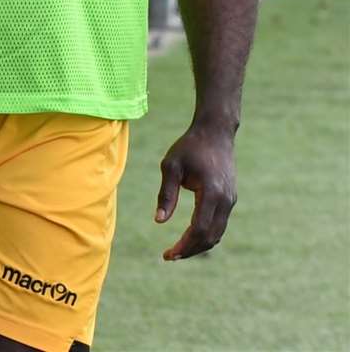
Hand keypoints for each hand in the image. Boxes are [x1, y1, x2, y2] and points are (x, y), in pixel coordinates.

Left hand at [155, 122, 237, 259]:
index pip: (199, 229)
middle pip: (210, 237)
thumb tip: (159, 221)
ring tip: (177, 251)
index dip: (184, 245)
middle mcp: (226, 200)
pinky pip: (219, 224)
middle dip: (190, 250)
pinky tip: (190, 238)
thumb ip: (166, 194)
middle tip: (169, 256)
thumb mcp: (171, 166)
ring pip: (217, 233)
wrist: (215, 133)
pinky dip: (206, 235)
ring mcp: (231, 200)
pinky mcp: (230, 199)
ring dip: (199, 245)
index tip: (168, 254)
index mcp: (212, 192)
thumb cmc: (189, 147)